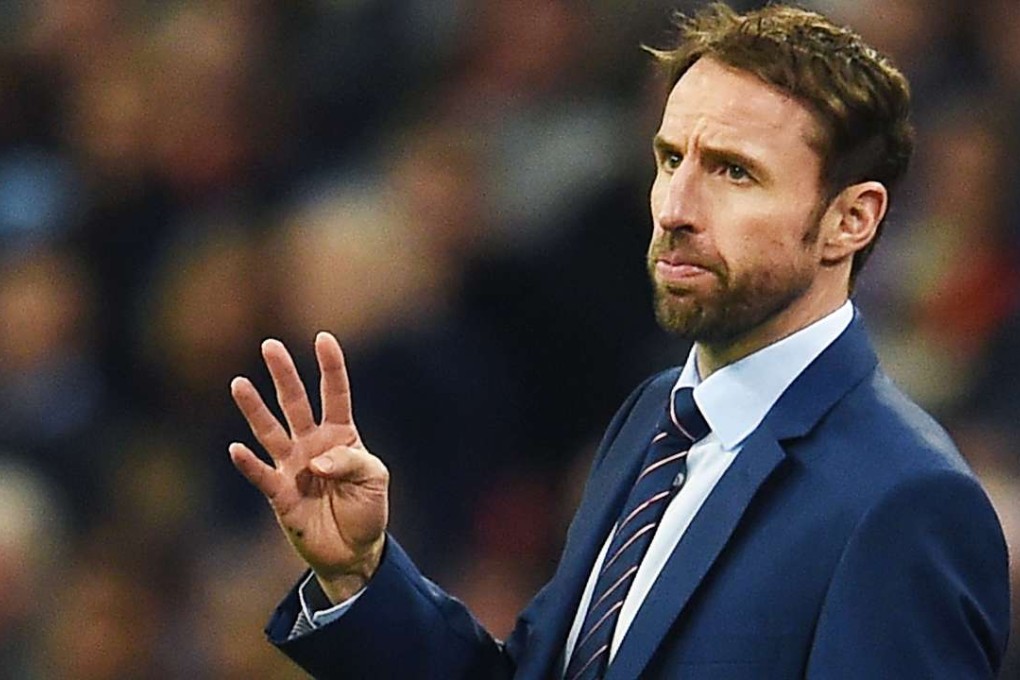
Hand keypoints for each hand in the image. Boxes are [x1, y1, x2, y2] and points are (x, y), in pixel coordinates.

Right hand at [229, 332, 388, 602]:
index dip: (331, 367)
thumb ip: (350, 462)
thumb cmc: (367, 509)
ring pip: (270, 431)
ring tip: (239, 383)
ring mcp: (293, 467)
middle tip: (270, 345)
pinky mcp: (280, 495)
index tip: (323, 338)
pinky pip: (261, 475)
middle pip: (295, 403)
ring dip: (255, 409)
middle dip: (284, 375)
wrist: (354, 551)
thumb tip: (315, 462)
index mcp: (341, 435)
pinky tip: (236, 448)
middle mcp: (312, 444)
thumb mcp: (374, 479)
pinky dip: (249, 464)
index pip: (335, 394)